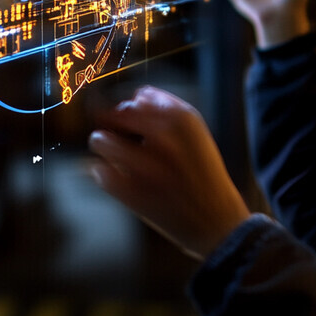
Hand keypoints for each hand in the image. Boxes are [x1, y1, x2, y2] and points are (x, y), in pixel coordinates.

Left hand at [88, 86, 250, 260]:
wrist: (216, 220)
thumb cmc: (203, 172)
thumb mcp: (197, 132)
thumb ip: (168, 108)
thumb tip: (136, 95)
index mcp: (183, 119)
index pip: (140, 97)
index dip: (136, 108)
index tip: (138, 123)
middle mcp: (163, 137)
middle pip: (117, 113)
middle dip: (116, 123)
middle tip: (123, 137)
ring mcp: (145, 166)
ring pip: (100, 139)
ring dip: (104, 145)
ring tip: (115, 155)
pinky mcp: (131, 193)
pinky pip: (99, 172)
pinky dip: (105, 174)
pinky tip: (119, 177)